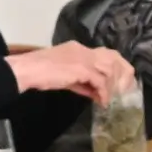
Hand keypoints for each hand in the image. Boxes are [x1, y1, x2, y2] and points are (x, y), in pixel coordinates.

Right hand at [6, 43, 131, 104]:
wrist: (27, 70)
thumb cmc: (40, 74)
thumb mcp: (64, 76)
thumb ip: (81, 82)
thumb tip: (94, 92)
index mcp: (79, 49)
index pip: (106, 53)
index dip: (116, 67)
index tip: (119, 83)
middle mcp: (84, 50)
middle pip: (113, 57)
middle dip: (122, 74)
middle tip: (124, 91)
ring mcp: (83, 58)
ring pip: (110, 69)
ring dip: (113, 86)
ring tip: (112, 100)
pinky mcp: (82, 68)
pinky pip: (100, 81)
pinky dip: (104, 93)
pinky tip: (102, 102)